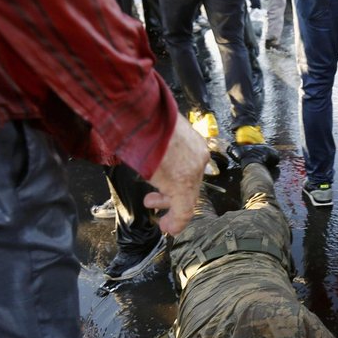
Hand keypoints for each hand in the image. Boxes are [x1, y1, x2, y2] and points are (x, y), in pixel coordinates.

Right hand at [144, 114, 207, 234]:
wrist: (140, 110)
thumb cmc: (142, 114)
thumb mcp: (154, 127)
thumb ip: (157, 140)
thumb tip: (142, 143)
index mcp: (192, 141)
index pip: (190, 167)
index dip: (178, 181)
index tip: (166, 189)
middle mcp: (197, 156)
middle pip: (189, 183)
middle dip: (171, 196)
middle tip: (154, 200)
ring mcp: (192, 170)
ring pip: (186, 196)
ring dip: (171, 208)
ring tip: (152, 207)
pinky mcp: (182, 183)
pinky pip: (184, 209)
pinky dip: (177, 221)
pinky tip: (168, 227)